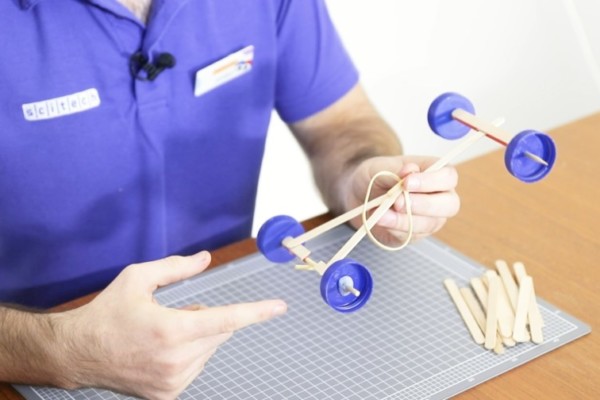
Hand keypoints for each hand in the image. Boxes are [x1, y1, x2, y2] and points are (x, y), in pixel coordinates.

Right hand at [55, 251, 286, 398]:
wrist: (78, 353)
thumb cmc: (106, 313)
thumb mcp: (138, 278)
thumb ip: (176, 267)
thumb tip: (205, 259)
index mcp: (171, 329)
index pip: (226, 319)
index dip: (256, 312)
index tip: (279, 307)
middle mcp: (176, 359)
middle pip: (218, 332)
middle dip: (205, 318)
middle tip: (171, 315)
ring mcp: (173, 381)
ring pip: (209, 350)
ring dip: (197, 337)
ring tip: (161, 335)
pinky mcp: (169, 394)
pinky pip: (196, 366)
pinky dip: (188, 355)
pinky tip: (159, 351)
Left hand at [342, 155, 459, 245]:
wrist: (358, 194)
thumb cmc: (374, 176)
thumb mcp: (379, 167)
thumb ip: (396, 169)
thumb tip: (410, 170)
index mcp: (435, 173)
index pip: (448, 177)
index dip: (431, 181)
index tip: (406, 182)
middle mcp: (439, 197)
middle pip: (450, 205)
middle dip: (424, 204)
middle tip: (398, 202)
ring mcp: (429, 219)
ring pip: (429, 224)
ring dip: (404, 220)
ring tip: (380, 213)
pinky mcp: (414, 235)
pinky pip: (410, 235)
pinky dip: (393, 228)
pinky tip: (379, 219)